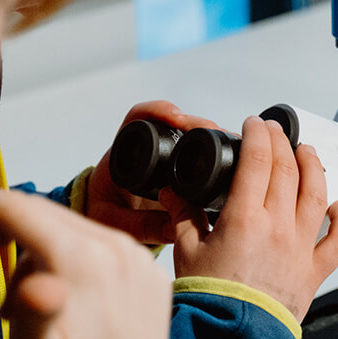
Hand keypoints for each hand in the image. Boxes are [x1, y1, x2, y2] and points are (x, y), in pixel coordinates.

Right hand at [0, 185, 171, 338]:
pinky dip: (70, 251)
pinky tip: (57, 287)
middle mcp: (119, 248)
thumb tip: (34, 282)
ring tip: (20, 292)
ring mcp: (140, 257)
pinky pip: (100, 242)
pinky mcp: (149, 271)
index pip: (21, 210)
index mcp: (86, 263)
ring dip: (36, 241)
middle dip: (2, 220)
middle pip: (46, 212)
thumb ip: (34, 315)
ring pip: (71, 225)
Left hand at [87, 100, 220, 243]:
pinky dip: (215, 150)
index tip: (176, 119)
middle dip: (195, 122)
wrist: (107, 224)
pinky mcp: (178, 168)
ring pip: (189, 135)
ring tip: (228, 142)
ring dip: (210, 134)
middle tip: (213, 131)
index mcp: (123, 151)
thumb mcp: (116, 222)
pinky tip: (232, 157)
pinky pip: (198, 152)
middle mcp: (145, 149)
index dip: (157, 111)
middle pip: (172, 122)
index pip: (139, 116)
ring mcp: (164, 157)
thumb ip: (141, 225)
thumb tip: (176, 227)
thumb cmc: (105, 217)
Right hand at [160, 116, 337, 321]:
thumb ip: (183, 215)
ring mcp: (299, 249)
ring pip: (316, 196)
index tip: (254, 124)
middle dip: (282, 143)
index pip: (258, 160)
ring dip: (314, 168)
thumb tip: (173, 191)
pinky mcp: (313, 272)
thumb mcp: (186, 252)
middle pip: (288, 170)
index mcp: (245, 219)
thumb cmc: (209, 301)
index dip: (258, 135)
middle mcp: (278, 228)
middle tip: (274, 131)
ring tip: (307, 152)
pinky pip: (337, 242)